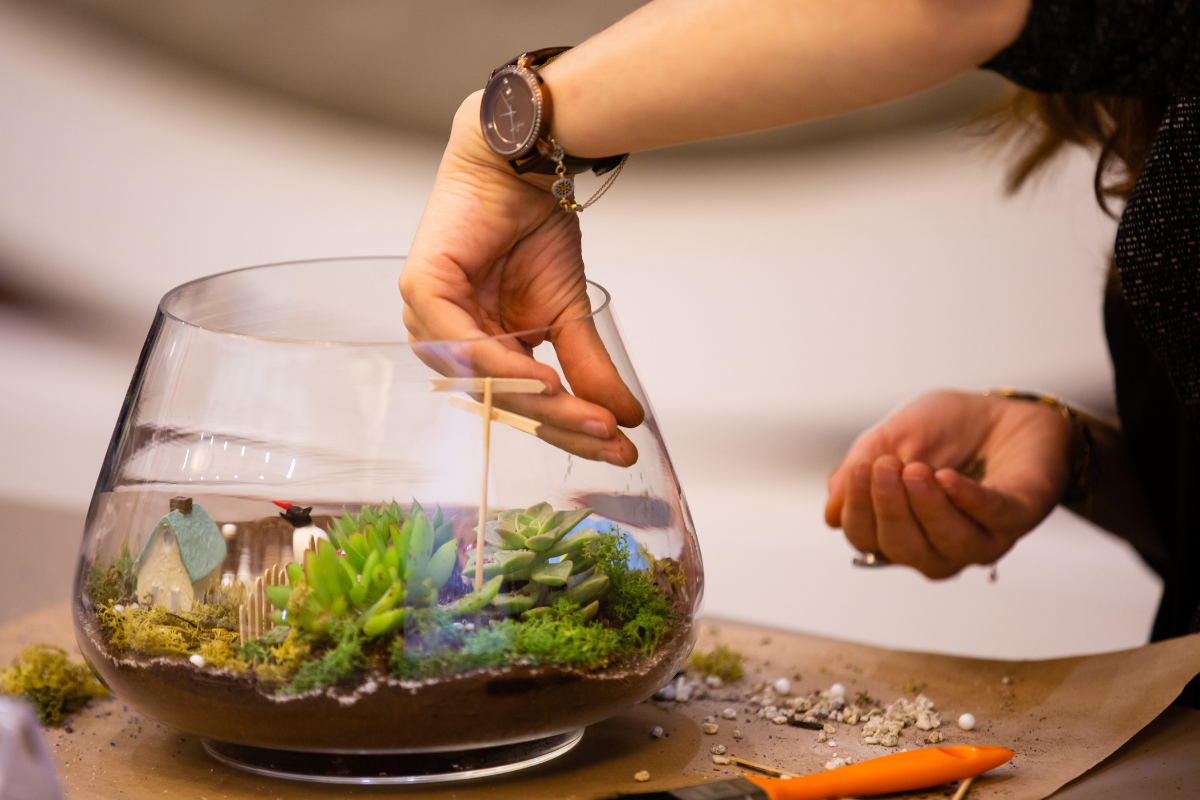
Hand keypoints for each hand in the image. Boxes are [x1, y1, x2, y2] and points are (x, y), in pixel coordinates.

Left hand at [400, 92, 643, 465]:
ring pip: (485, 383)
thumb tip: (625, 417)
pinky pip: (464, 344)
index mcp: (476, 348)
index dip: (570, 429)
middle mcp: (447, 340)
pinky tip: (544, 379)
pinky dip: (504, 366)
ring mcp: (428, 319)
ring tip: (591, 418)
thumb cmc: (534, 228)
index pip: (521, 404)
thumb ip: (586, 366)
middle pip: (504, 402)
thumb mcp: (569, 312)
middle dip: (563, 425)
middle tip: (612, 441)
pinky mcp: (421, 290)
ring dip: (540, 404)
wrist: (523, 162)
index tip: (619, 447)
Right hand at [824, 390, 1073, 578]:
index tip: (861, 470)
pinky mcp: (1020, 515)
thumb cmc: (948, 429)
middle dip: (889, 509)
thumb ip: (860, 469)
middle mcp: (938, 544)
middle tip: (884, 468)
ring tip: (914, 471)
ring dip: (927, 509)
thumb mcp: (892, 437)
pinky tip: (948, 479)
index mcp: (901, 529)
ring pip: (950, 544)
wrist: (1005, 410)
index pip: (867, 538)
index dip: (858, 510)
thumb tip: (833, 511)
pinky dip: (968, 501)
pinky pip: (994, 518)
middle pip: (904, 549)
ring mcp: (981, 536)